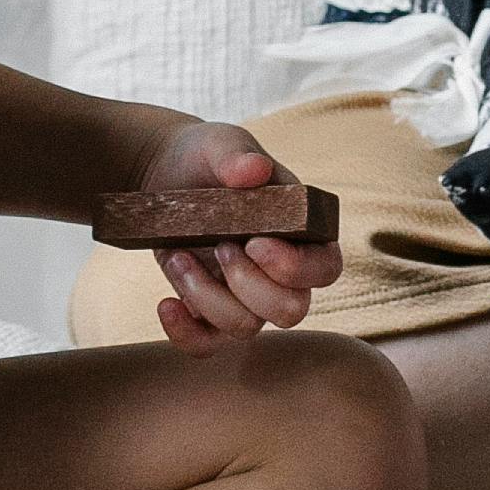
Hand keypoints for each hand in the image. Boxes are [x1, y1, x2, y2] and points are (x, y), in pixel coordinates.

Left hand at [125, 117, 344, 352]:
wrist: (164, 173)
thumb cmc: (207, 156)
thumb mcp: (219, 144)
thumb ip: (237, 155)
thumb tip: (254, 169)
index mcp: (301, 232)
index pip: (325, 269)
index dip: (296, 268)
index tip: (254, 242)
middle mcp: (281, 273)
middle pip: (291, 310)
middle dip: (249, 285)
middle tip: (219, 246)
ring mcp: (246, 296)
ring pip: (246, 328)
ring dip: (207, 298)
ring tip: (178, 257)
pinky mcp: (210, 310)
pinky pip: (208, 346)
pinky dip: (186, 334)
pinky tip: (166, 304)